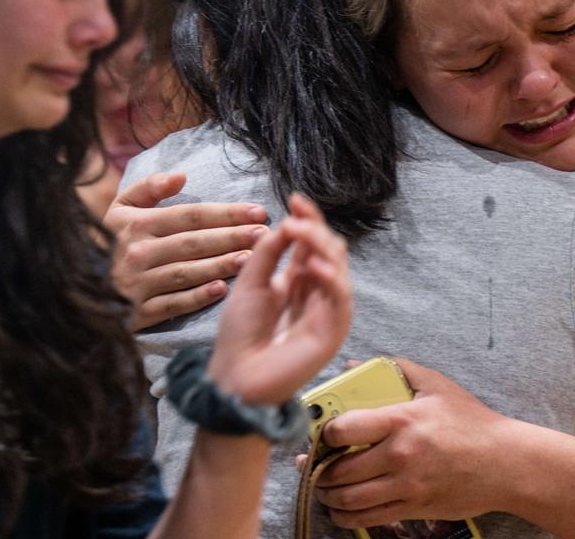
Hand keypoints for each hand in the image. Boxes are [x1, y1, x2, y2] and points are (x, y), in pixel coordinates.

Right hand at [107, 172, 268, 329]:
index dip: (226, 213)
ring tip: (251, 259)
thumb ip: (148, 188)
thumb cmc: (108, 242)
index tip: (257, 211)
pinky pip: (173, 303)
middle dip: (232, 237)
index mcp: (137, 224)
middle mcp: (139, 252)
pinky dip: (197, 297)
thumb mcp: (119, 208)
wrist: (76, 286)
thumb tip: (182, 176)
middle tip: (264, 233)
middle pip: (194, 242)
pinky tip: (221, 290)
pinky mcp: (139, 311)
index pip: (190, 215)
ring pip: (187, 272)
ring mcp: (139, 284)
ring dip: (221, 265)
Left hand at [205, 193, 349, 405]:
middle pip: (329, 250)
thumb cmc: (240, 333)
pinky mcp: (332, 331)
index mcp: (297, 280)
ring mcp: (326, 311)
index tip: (294, 199)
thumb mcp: (249, 282)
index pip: (311, 243)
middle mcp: (315, 292)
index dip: (307, 220)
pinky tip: (314, 264)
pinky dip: (331, 278)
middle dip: (315, 229)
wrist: (234, 376)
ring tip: (300, 233)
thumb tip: (287, 222)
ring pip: (337, 268)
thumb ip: (267, 253)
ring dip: (321, 246)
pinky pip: (340, 299)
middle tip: (295, 219)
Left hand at [312, 358, 513, 526]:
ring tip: (321, 487)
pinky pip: (370, 518)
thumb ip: (394, 370)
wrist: (506, 464)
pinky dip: (347, 517)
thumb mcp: (435, 385)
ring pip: (350, 499)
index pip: (343, 429)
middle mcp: (400, 456)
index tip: (319, 433)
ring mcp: (407, 487)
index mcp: (401, 421)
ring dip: (328, 495)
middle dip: (318, 469)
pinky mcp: (414, 508)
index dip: (322, 433)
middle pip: (340, 469)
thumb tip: (353, 365)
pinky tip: (339, 510)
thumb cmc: (471, 422)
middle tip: (310, 465)